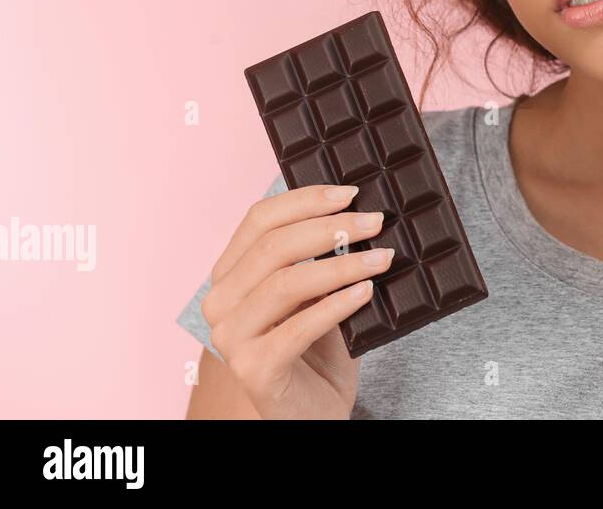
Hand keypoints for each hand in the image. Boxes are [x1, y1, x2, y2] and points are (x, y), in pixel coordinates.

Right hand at [200, 184, 393, 418]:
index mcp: (230, 274)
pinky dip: (336, 305)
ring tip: (382, 258)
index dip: (305, 199)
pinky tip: (367, 292)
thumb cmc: (318, 347)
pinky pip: (298, 327)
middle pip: (272, 246)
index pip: (259, 218)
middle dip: (331, 228)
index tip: (350, 192)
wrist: (313, 410)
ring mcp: (231, 338)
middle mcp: (220, 303)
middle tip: (376, 222)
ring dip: (341, 266)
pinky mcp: (253, 369)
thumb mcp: (318, 293)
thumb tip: (363, 212)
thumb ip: (323, 256)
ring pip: (285, 283)